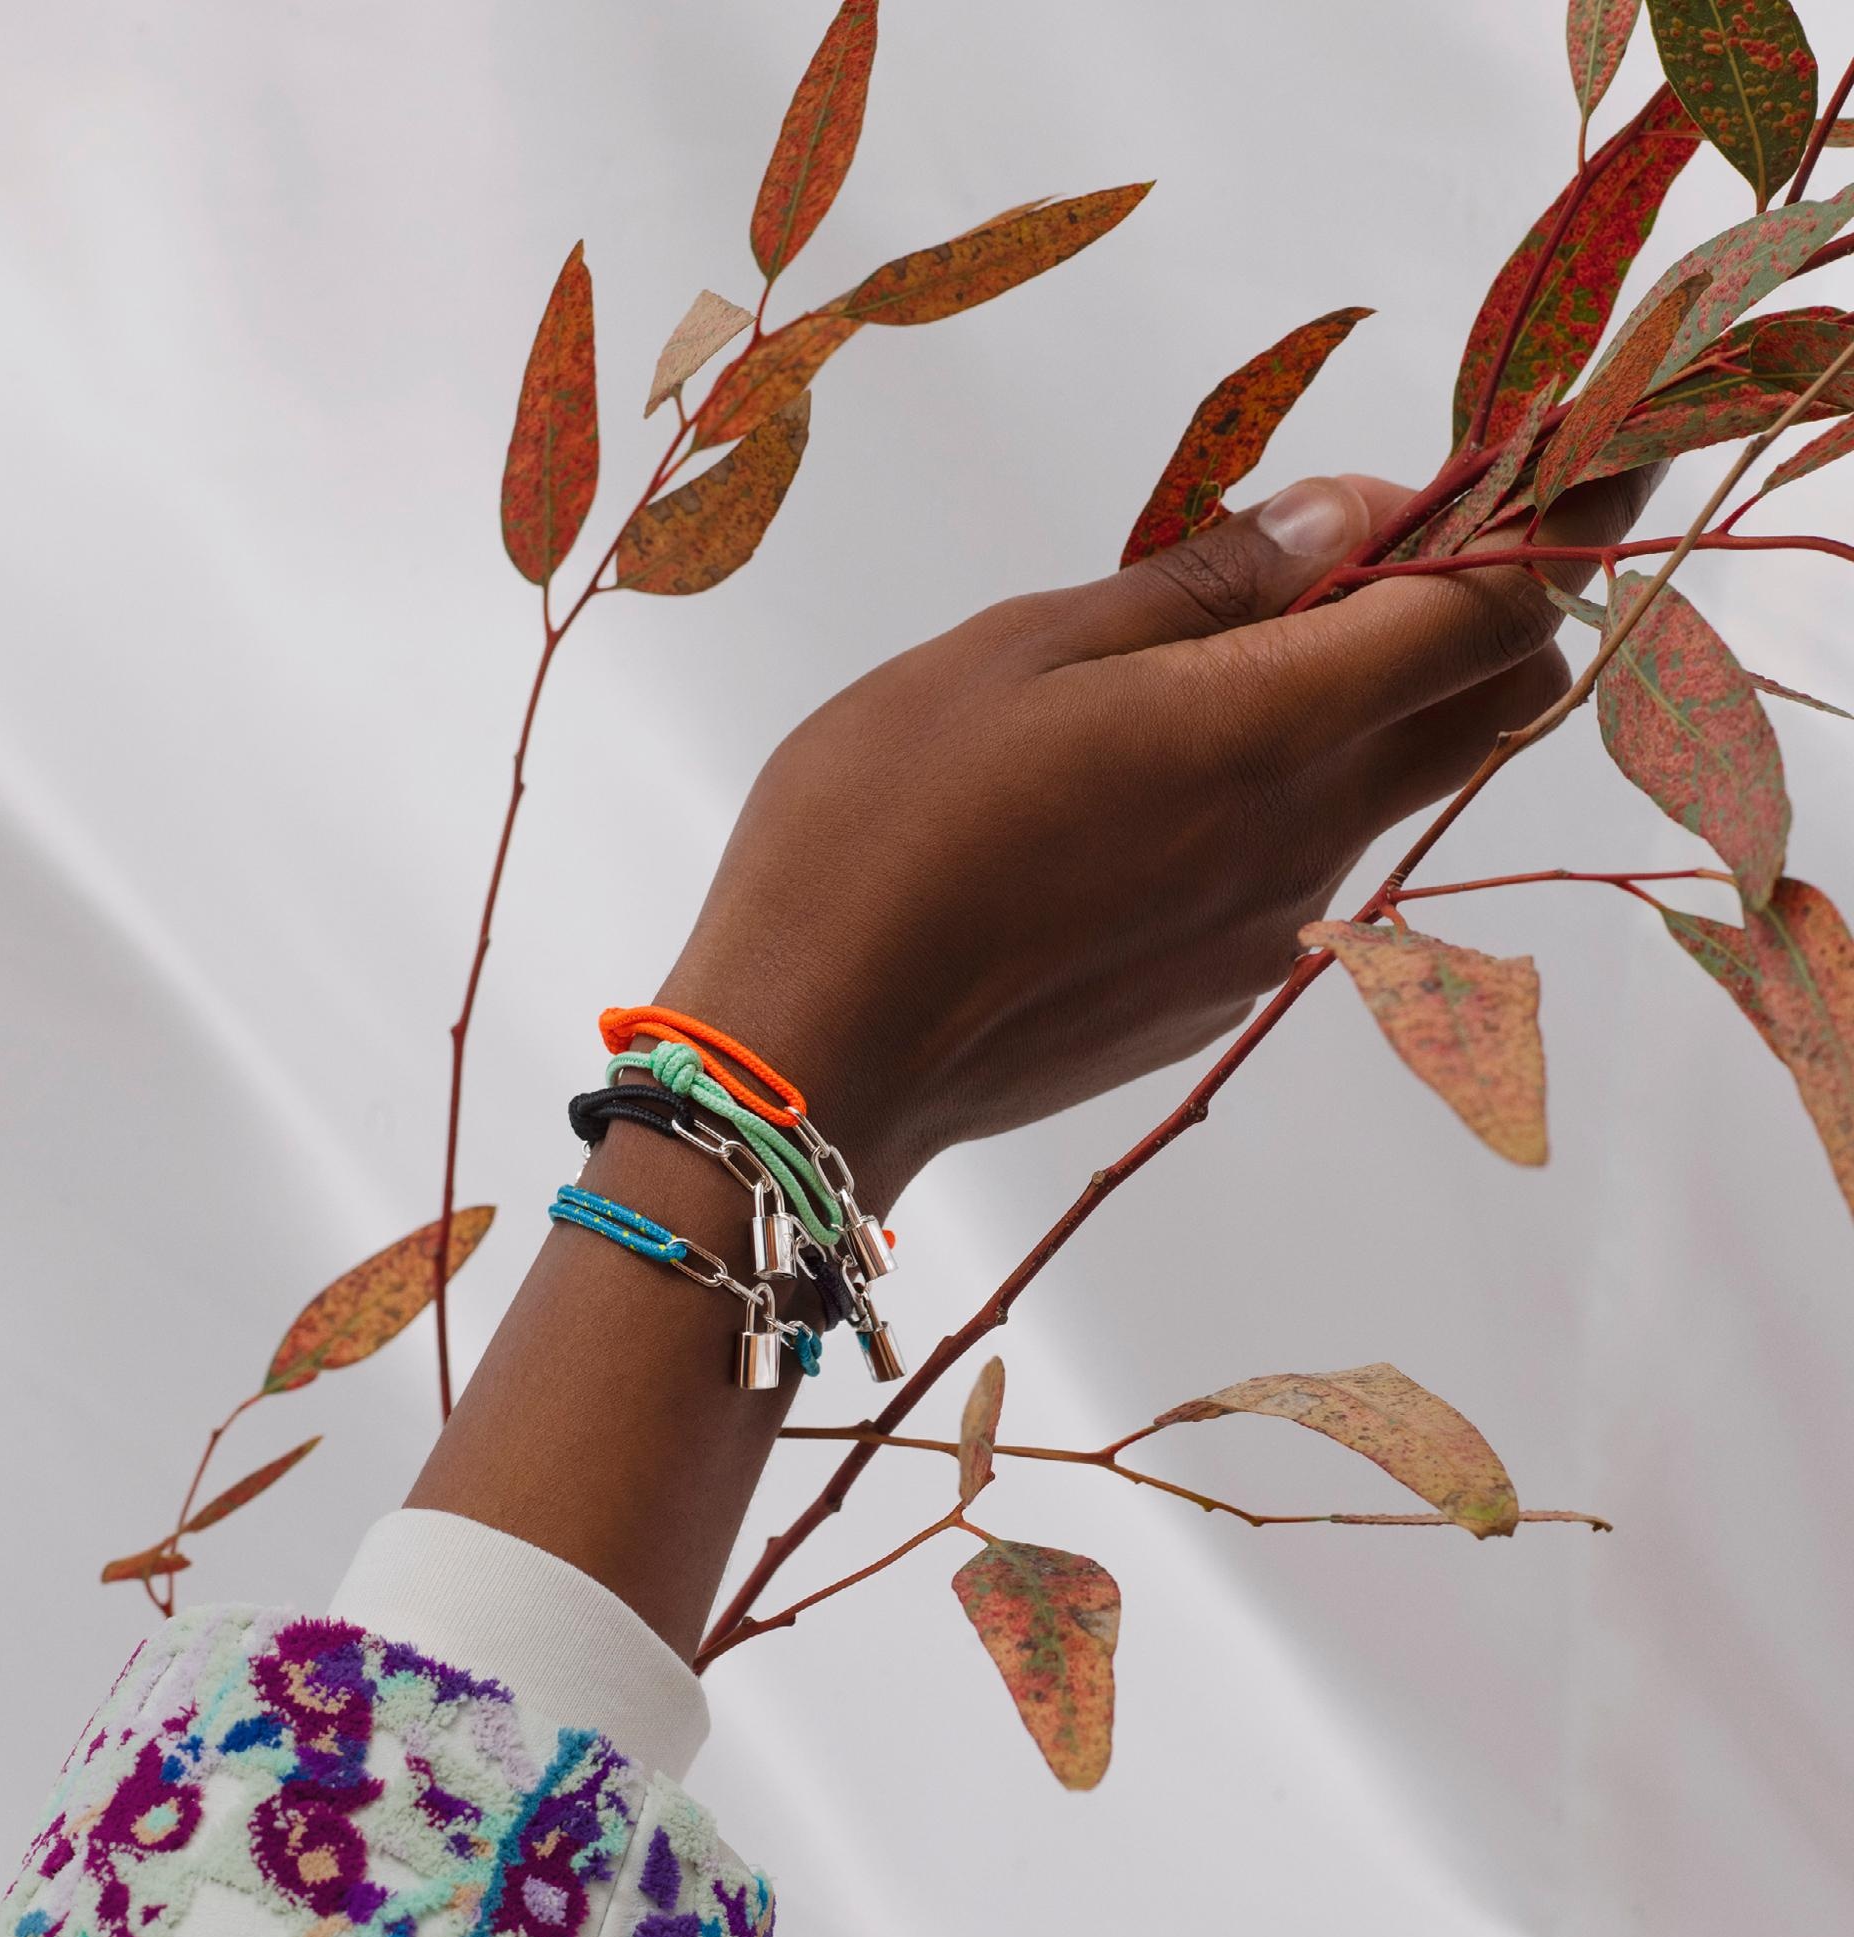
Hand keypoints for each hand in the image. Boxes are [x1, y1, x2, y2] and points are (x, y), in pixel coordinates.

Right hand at [661, 466, 1653, 1208]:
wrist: (815, 1053)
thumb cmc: (880, 823)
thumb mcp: (1019, 651)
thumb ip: (1202, 585)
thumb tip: (1349, 515)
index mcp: (1265, 730)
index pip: (1491, 614)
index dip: (1543, 520)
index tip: (1528, 461)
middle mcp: (1307, 839)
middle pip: (1492, 710)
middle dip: (1481, 613)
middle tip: (1362, 555)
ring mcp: (1271, 933)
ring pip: (1389, 792)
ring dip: (1357, 709)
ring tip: (1190, 680)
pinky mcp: (1219, 994)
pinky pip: (1302, 875)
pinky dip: (1278, 804)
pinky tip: (1135, 803)